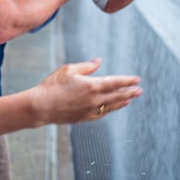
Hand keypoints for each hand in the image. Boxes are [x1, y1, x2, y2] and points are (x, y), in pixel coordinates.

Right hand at [28, 58, 142, 124]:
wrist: (41, 106)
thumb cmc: (52, 86)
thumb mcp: (68, 70)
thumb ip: (86, 66)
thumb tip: (98, 62)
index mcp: (92, 85)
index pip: (115, 82)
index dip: (127, 81)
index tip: (136, 79)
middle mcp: (94, 99)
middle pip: (117, 95)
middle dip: (130, 92)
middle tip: (139, 90)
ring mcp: (90, 110)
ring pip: (111, 106)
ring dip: (123, 102)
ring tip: (130, 99)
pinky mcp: (84, 118)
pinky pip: (101, 114)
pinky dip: (110, 110)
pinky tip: (113, 108)